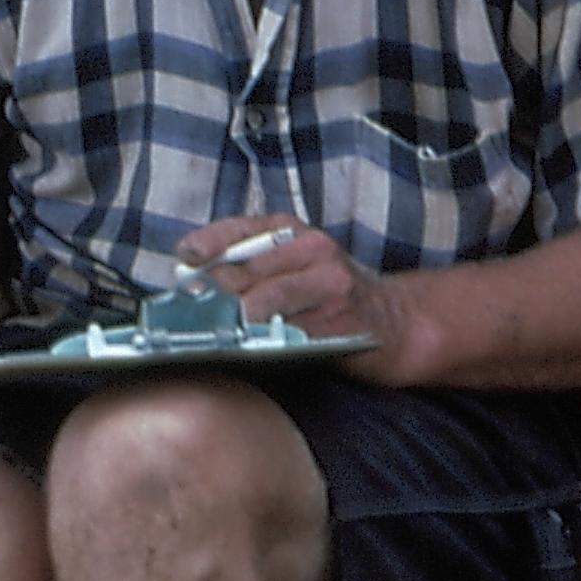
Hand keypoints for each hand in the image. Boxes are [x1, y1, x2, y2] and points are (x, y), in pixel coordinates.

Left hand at [174, 213, 429, 383]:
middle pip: (244, 269)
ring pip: (264, 302)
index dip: (207, 245)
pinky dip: (262, 344)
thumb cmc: (330, 297)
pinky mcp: (340, 318)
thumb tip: (192, 282)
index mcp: (294, 232)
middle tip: (187, 313)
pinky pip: (289, 333)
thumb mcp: (293, 267)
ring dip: (232, 321)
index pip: (239, 230)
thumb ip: (248, 268)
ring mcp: (329, 282)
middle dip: (211, 294)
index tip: (185, 260)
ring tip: (213, 334)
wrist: (395, 322)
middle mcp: (313, 248)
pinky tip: (247, 351)